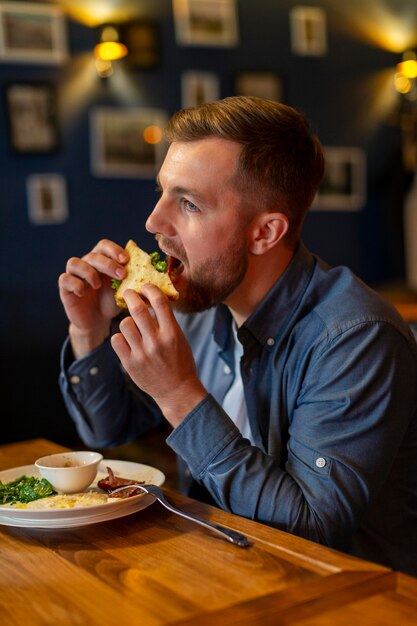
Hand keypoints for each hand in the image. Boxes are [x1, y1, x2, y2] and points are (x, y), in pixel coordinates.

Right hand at [58, 239, 127, 357]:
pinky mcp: (65, 288)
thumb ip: (135, 280)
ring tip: (98, 285)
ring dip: (88, 272)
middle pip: (93, 254)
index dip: (114, 250)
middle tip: (122, 274)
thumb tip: (158, 274)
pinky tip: (84, 292)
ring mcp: (74, 275)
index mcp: (102, 261)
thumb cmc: (112, 302)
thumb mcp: (125, 290)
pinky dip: (75, 283)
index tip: (126, 260)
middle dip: (108, 263)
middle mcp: (86, 264)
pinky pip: (65, 279)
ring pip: (74, 262)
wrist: (97, 321)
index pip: (104, 246)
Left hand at [110, 285, 206, 425]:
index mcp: (172, 333)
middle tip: (128, 293)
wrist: (177, 391)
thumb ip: (165, 321)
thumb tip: (150, 299)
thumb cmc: (180, 362)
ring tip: (132, 325)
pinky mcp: (130, 364)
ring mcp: (142, 354)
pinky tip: (126, 340)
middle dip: (131, 296)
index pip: (159, 302)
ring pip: (124, 324)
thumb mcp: (179, 339)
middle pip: (138, 309)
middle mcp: (156, 342)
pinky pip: (116, 340)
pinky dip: (120, 337)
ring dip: (127, 321)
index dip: (150, 289)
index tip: (145, 286)